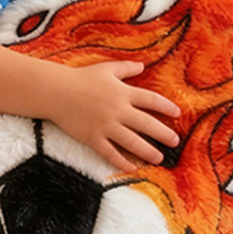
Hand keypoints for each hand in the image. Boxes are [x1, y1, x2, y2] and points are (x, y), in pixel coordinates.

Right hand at [44, 60, 180, 172]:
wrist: (56, 92)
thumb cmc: (81, 78)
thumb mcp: (106, 69)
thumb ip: (126, 68)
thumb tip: (143, 65)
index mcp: (123, 92)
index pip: (151, 100)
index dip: (166, 107)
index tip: (177, 114)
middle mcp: (118, 110)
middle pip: (147, 124)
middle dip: (163, 134)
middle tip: (175, 141)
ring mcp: (106, 126)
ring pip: (132, 142)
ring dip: (148, 151)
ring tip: (159, 157)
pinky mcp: (93, 138)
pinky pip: (111, 153)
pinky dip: (122, 161)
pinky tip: (132, 168)